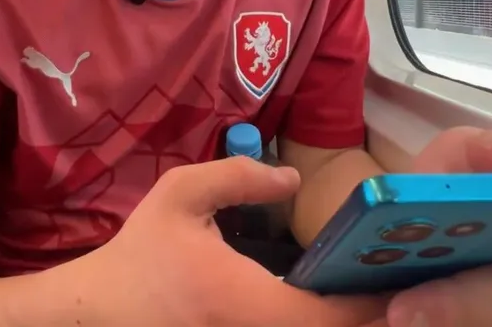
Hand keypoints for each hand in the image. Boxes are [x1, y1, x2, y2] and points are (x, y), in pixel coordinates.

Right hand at [72, 157, 392, 326]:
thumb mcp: (180, 196)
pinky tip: (326, 305)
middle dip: (368, 315)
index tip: (397, 271)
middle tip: (394, 277)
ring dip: (342, 321)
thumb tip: (293, 178)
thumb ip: (238, 178)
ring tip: (365, 289)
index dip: (373, 300)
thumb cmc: (140, 256)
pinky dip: (314, 324)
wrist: (94, 314)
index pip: (334, 316)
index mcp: (253, 304)